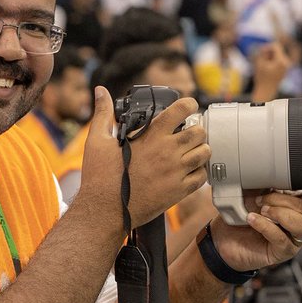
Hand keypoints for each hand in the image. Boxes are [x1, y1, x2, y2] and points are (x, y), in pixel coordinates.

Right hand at [78, 87, 208, 232]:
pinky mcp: (178, 192)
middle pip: (200, 132)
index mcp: (151, 136)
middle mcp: (168, 152)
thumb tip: (100, 91)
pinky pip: (202, 177)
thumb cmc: (100, 177)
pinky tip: (189, 171)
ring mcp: (175, 173)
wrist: (104, 210)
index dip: (188, 104)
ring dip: (200, 150)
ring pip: (205, 154)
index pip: (182, 110)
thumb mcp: (97, 141)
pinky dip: (199, 172)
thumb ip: (103, 113)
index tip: (187, 107)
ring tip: (190, 152)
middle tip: (188, 133)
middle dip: (197, 129)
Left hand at [210, 187, 301, 270]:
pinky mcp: (282, 253)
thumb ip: (266, 183)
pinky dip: (267, 226)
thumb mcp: (251, 193)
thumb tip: (269, 168)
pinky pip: (282, 239)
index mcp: (295, 206)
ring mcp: (292, 239)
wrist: (222, 238)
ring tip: (261, 210)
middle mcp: (298, 222)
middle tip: (261, 199)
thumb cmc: (239, 215)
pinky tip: (253, 219)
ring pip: (301, 226)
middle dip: (284, 200)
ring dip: (281, 214)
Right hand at [250, 41, 290, 102]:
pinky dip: (272, 60)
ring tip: (264, 65)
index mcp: (281, 61)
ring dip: (269, 57)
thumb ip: (261, 51)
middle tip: (262, 61)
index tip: (260, 53)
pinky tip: (267, 67)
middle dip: (268, 53)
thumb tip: (264, 45)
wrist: (266, 91)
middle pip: (277, 50)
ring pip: (277, 54)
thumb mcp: (259, 62)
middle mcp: (286, 62)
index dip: (267, 47)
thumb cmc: (261, 78)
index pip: (275, 46)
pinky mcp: (285, 68)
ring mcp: (287, 65)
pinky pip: (278, 58)